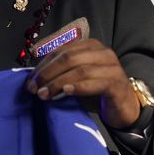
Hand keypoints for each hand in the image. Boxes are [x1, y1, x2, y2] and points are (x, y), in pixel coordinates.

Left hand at [25, 38, 140, 129]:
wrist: (124, 107)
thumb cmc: (97, 92)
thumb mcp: (76, 80)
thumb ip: (60, 74)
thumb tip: (34, 80)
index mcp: (90, 46)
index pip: (61, 51)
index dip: (43, 66)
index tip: (29, 82)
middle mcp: (102, 52)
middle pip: (68, 58)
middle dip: (48, 74)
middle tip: (34, 89)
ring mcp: (112, 67)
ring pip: (80, 70)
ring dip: (58, 83)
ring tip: (44, 95)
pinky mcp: (117, 83)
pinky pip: (96, 83)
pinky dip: (79, 87)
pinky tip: (66, 91)